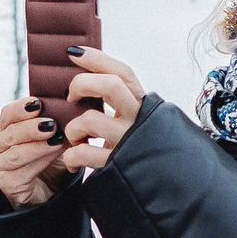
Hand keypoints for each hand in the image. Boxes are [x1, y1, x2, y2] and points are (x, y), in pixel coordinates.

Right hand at [0, 94, 73, 207]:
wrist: (48, 191)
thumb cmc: (47, 160)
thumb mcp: (50, 137)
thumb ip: (52, 123)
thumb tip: (69, 110)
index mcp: (3, 130)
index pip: (7, 114)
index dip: (21, 108)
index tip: (38, 103)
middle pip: (10, 133)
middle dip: (31, 128)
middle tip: (51, 124)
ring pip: (16, 153)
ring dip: (38, 146)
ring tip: (57, 139)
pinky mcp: (6, 184)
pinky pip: (23, 172)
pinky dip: (41, 162)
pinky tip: (55, 156)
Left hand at [59, 48, 143, 174]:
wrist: (165, 184)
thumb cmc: (142, 148)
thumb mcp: (137, 120)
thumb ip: (120, 100)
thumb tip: (89, 69)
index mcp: (143, 106)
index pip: (123, 73)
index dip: (97, 59)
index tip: (73, 53)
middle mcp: (138, 121)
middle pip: (110, 85)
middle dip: (82, 84)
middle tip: (71, 97)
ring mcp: (127, 142)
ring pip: (89, 119)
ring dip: (72, 128)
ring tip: (74, 138)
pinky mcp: (116, 166)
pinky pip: (82, 153)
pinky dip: (71, 156)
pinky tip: (74, 159)